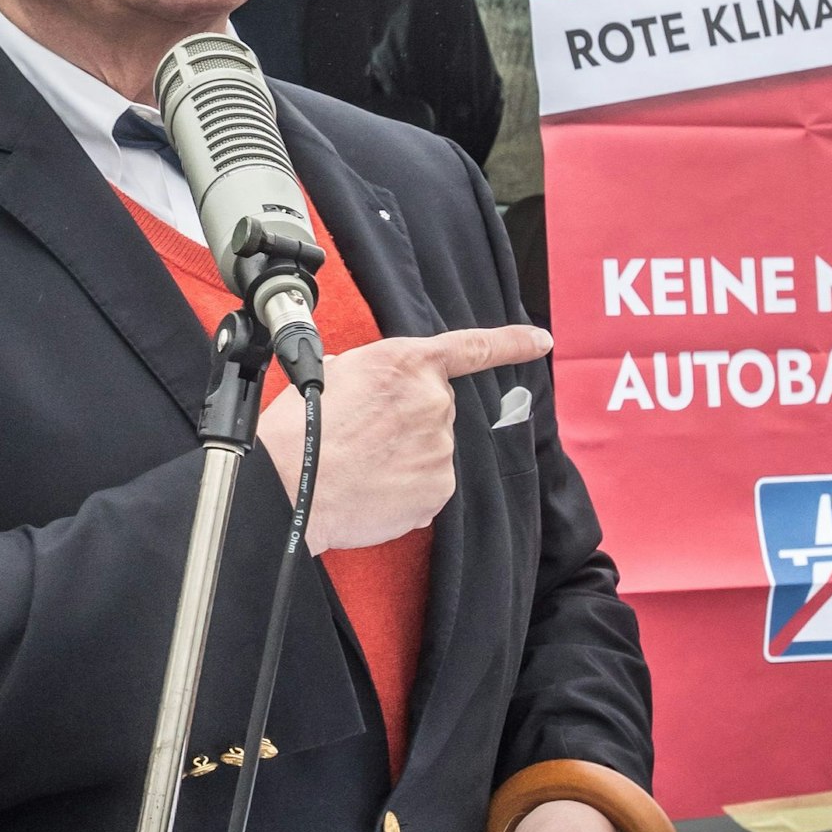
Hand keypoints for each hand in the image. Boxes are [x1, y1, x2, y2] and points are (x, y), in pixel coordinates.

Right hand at [258, 324, 551, 554]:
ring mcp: (440, 446)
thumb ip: (373, 374)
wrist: (291, 484)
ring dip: (404, 456)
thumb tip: (378, 390)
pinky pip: (427, 485)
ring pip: (430, 449)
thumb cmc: (299, 429)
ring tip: (360, 464)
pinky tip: (370, 487)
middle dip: (408, 421)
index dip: (511, 344)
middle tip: (364, 435)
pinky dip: (404, 489)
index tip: (540, 341)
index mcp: (405, 362)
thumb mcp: (331, 374)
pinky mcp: (439, 488)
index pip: (471, 348)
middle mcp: (432, 400)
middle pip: (435, 408)